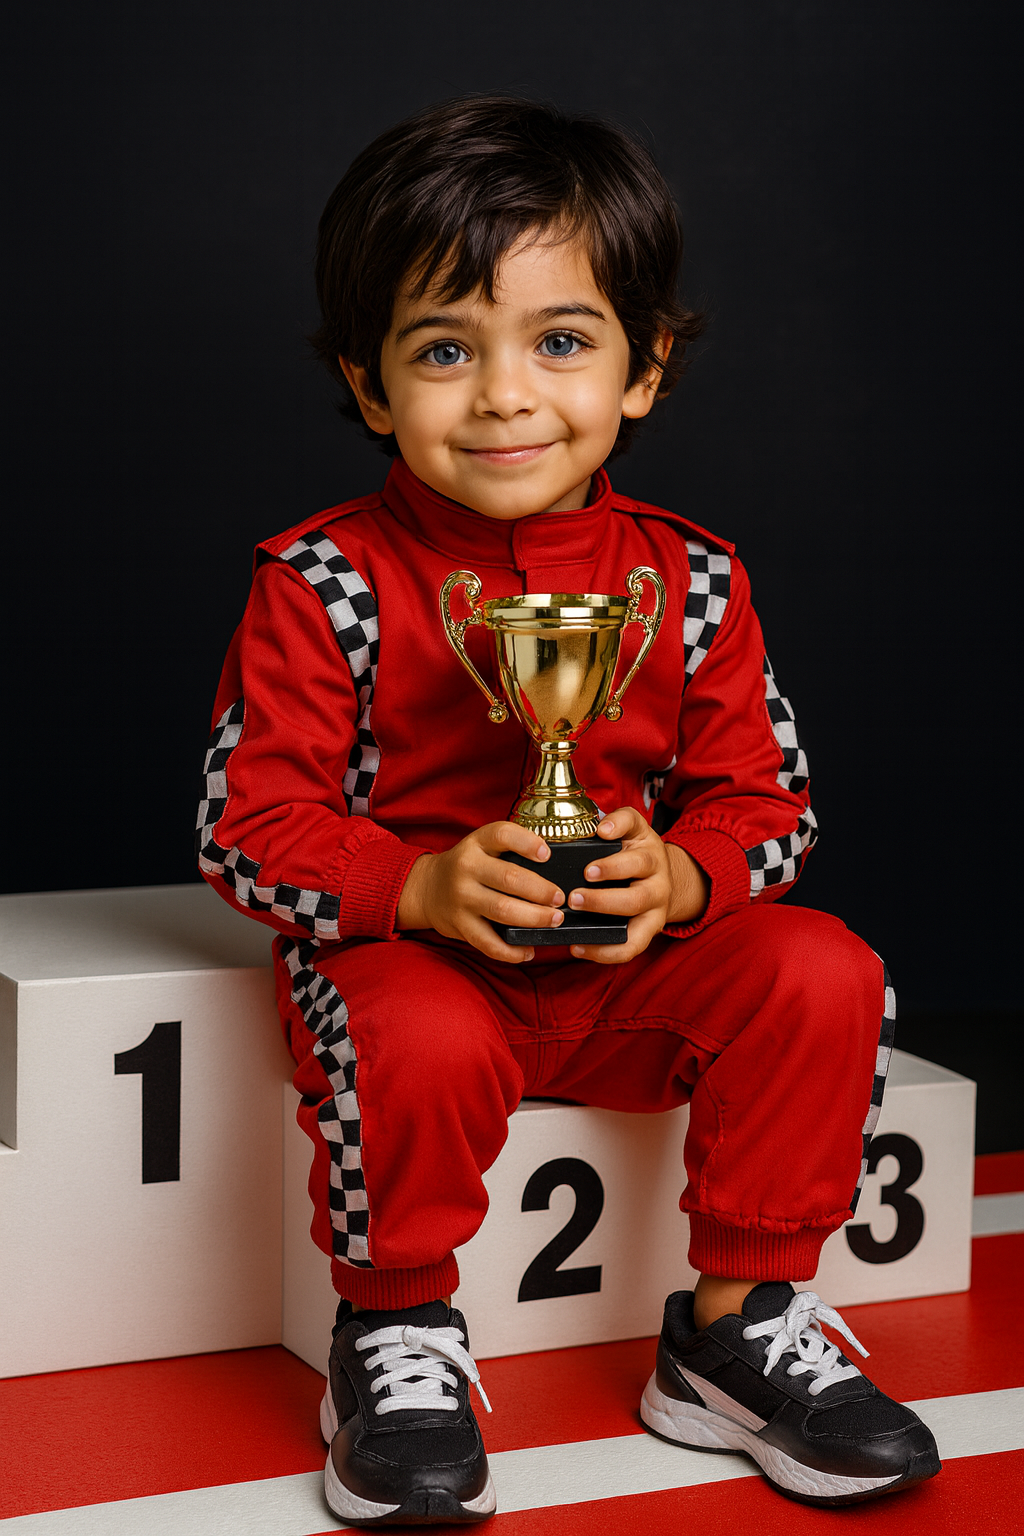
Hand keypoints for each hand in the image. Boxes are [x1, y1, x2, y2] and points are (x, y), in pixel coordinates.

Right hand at [397, 821, 565, 961]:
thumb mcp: (481, 847)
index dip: (527, 843)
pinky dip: (511, 951)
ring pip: (503, 910)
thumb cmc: (467, 866)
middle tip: (560, 898)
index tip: (547, 855)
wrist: (426, 888)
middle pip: (510, 878)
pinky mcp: (460, 925)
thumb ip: (510, 850)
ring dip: (534, 917)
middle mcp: (466, 868)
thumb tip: (557, 865)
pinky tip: (528, 950)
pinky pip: (488, 942)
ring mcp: (462, 898)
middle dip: (541, 890)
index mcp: (476, 843)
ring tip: (554, 919)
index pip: (502, 835)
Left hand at [565, 807, 709, 964]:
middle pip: (636, 892)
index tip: (599, 834)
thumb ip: (619, 822)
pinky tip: (578, 947)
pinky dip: (604, 952)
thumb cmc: (636, 853)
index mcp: (651, 853)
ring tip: (575, 910)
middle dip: (604, 895)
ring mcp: (657, 908)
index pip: (638, 842)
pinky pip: (631, 948)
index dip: (619, 835)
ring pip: (634, 915)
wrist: (664, 878)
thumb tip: (601, 828)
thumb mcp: (634, 830)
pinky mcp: (650, 931)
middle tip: (575, 894)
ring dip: (604, 913)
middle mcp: (658, 881)